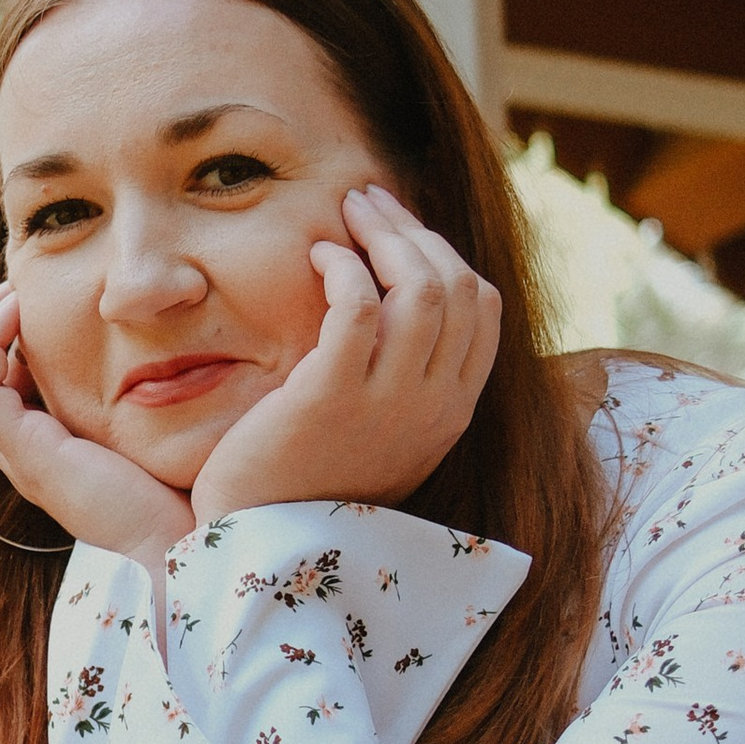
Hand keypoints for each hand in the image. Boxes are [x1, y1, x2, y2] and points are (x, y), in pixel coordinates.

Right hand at [0, 285, 191, 575]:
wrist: (180, 553)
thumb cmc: (175, 501)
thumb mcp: (142, 438)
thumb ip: (128, 404)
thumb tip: (147, 358)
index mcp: (41, 452)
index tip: (29, 304)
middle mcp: (20, 456)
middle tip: (7, 290)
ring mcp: (20, 458)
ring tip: (9, 292)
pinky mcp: (30, 455)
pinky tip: (20, 312)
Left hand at [190, 186, 500, 525]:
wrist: (261, 540)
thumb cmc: (307, 478)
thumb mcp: (379, 429)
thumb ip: (402, 374)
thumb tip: (399, 299)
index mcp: (451, 412)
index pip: (483, 308)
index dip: (446, 254)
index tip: (402, 231)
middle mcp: (433, 408)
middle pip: (456, 287)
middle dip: (414, 231)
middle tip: (369, 203)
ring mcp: (388, 405)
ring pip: (419, 289)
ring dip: (384, 236)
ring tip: (347, 214)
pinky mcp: (331, 398)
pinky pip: (356, 307)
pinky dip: (343, 267)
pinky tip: (319, 257)